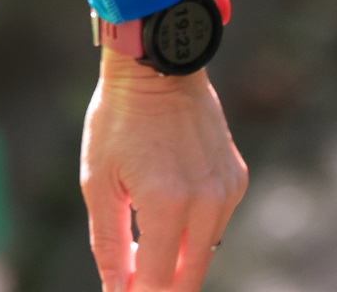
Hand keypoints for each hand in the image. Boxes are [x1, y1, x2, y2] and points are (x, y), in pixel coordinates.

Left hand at [79, 48, 247, 291]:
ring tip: (141, 243)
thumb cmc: (117, 120)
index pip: (157, 279)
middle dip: (161, 287)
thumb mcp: (99, 179)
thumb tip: (117, 288)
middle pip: (189, 275)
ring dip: (175, 258)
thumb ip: (109, 241)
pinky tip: (166, 208)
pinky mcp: (237, 180)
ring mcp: (228, 192)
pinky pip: (215, 223)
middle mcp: (207, 203)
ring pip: (204, 251)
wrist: (158, 67)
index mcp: (167, 203)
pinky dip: (191, 229)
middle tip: (133, 282)